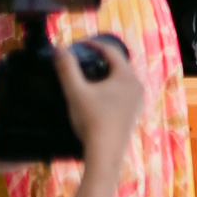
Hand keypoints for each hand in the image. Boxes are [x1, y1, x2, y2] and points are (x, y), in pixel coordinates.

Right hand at [56, 36, 145, 165]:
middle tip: (81, 57)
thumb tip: (59, 48)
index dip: (93, 45)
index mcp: (127, 77)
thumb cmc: (91, 121)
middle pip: (118, 64)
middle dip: (100, 58)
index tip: (78, 43)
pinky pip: (122, 92)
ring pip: (120, 79)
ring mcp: (137, 101)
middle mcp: (137, 86)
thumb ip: (67, 69)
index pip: (111, 51)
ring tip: (86, 73)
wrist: (105, 153)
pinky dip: (109, 87)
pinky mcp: (133, 113)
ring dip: (105, 73)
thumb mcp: (76, 92)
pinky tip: (95, 94)